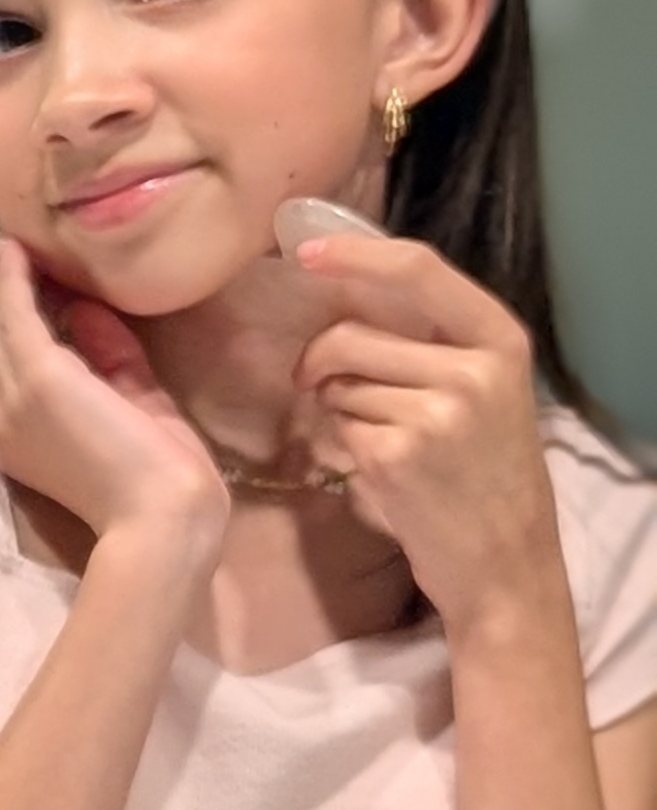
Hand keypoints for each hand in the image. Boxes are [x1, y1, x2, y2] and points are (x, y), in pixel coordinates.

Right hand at [0, 235, 228, 553]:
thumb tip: (85, 309)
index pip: (4, 362)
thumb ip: (107, 356)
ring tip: (9, 241)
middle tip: (9, 247)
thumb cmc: (156, 473)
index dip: (8, 317)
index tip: (25, 278)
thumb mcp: (132, 401)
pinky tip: (17, 251)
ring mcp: (13, 396)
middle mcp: (0, 414)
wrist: (161, 515)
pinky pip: (14, 315)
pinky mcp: (38, 376)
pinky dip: (13, 280)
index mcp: (19, 431)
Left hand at [290, 229, 568, 632]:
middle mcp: (474, 369)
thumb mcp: (482, 390)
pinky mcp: (397, 455)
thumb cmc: (481, 471)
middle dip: (320, 362)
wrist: (503, 558)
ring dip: (336, 411)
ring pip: (336, 384)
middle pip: (350, 334)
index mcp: (500, 340)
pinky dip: (341, 448)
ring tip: (382, 442)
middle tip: (322, 388)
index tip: (306, 250)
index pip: (420, 269)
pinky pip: (335, 429)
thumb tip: (342, 293)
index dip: (355, 255)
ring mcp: (437, 412)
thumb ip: (429, 343)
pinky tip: (380, 473)